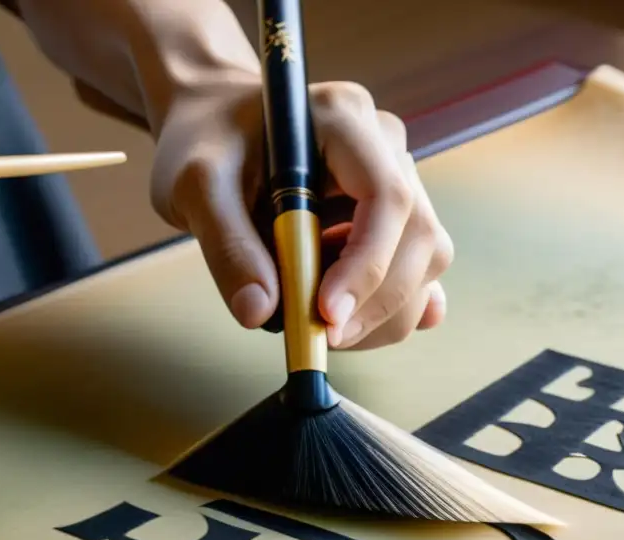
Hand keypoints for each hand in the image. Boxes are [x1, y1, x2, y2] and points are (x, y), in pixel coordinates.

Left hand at [150, 78, 452, 350]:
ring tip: (319, 322)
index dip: (366, 264)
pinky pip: (417, 270)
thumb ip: (228, 246)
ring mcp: (398, 180)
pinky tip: (354, 324)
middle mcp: (384, 145)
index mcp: (344, 119)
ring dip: (382, 312)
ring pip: (426, 260)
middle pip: (419, 234)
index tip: (326, 314)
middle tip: (321, 337)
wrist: (214, 132)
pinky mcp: (395, 218)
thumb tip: (260, 313)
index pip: (386, 197)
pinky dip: (389, 308)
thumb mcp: (197, 186)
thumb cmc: (206, 146)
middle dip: (376, 302)